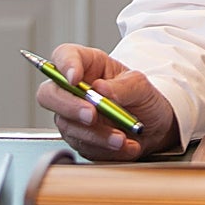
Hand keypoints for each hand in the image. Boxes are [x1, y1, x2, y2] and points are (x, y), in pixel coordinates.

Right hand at [35, 43, 180, 160]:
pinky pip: (83, 146)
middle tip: (92, 114)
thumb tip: (100, 89)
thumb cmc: (144, 98)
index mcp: (89, 65)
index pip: (63, 56)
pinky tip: (126, 146)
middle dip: (69, 105)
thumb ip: (123, 86)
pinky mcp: (79, 139)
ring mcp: (72, 116)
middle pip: (49, 94)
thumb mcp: (141, 86)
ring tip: (121, 138)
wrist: (155, 128)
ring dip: (95, 134)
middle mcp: (74, 90)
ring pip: (67, 125)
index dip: (64, 65)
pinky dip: (105, 148)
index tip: (74, 79)